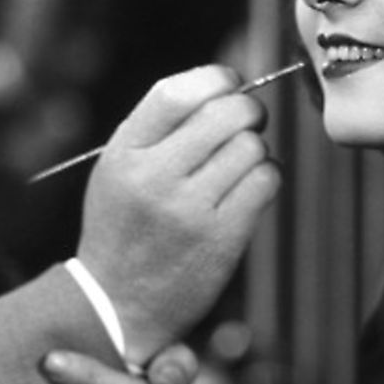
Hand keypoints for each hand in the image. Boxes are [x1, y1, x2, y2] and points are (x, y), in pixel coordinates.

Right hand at [76, 65, 280, 360]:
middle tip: (245, 123)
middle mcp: (154, 177)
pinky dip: (266, 177)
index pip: (177, 92)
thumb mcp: (117, 168)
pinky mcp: (222, 237)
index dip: (216, 78)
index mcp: (124, 153)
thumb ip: (158, 127)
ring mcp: (190, 209)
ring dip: (255, 150)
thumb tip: (224, 84)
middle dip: (247, 111)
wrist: (117, 305)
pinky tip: (247, 190)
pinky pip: (267, 181)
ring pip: (252, 146)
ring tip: (237, 167)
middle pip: (226, 113)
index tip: (229, 84)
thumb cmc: (123, 228)